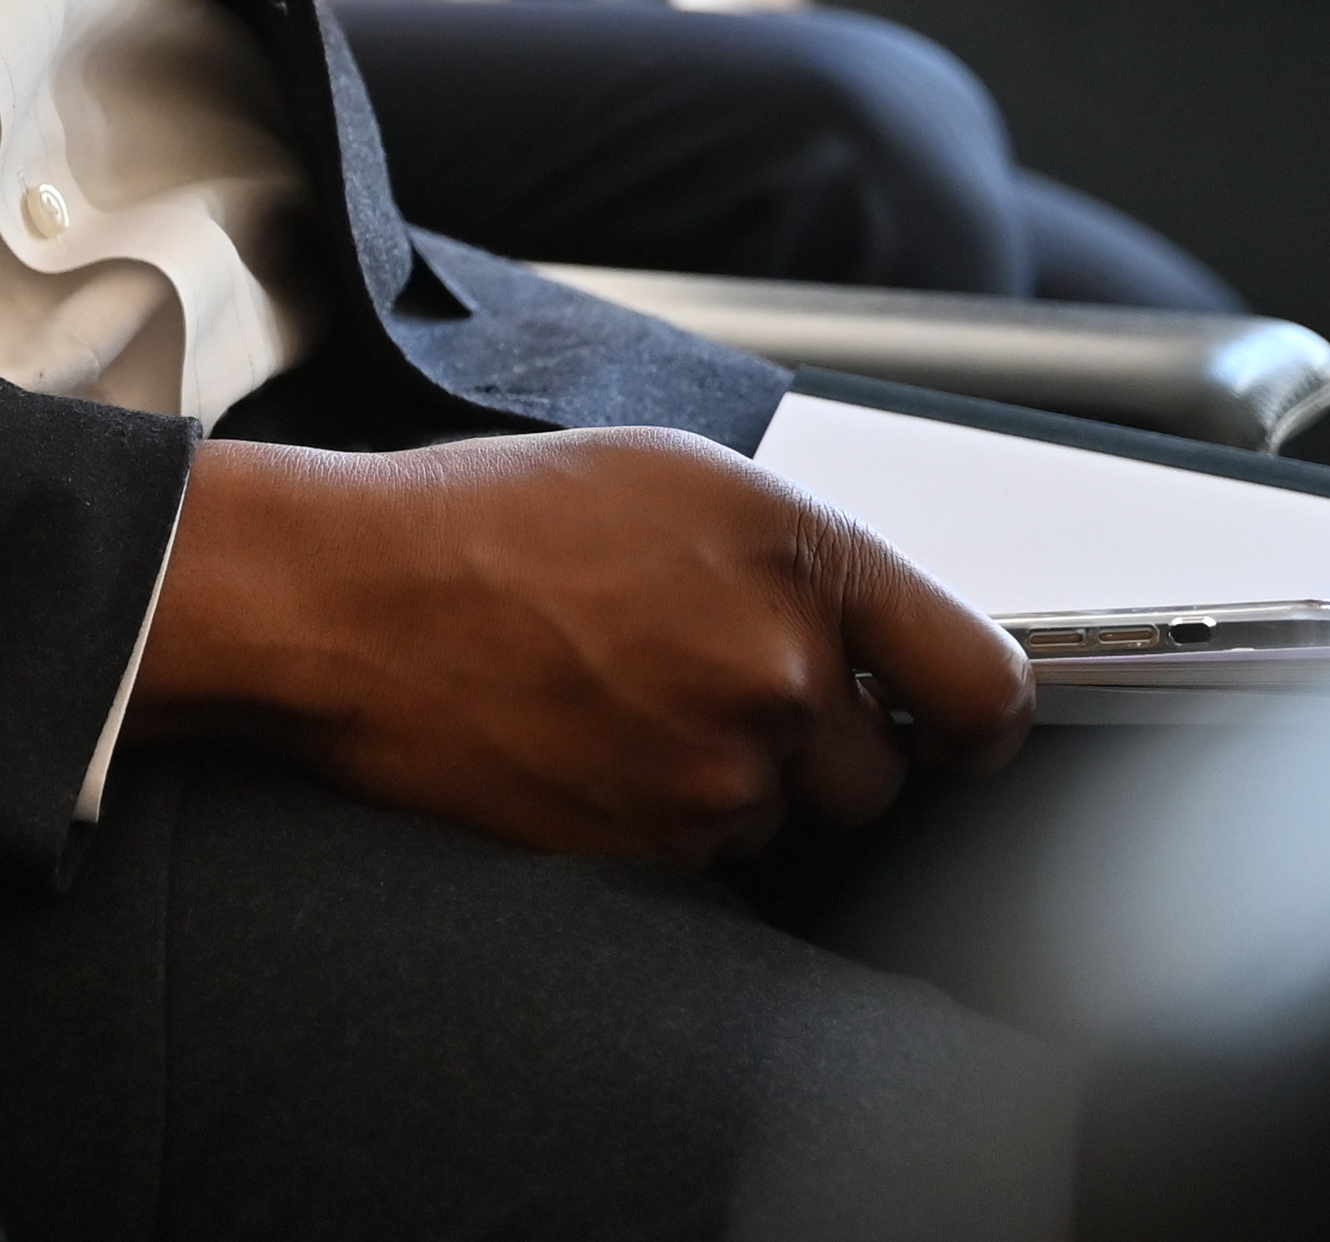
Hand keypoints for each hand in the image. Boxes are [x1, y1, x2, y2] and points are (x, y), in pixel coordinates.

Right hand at [123, 431, 1028, 866]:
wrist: (347, 601)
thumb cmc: (483, 521)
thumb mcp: (666, 479)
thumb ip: (794, 559)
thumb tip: (879, 635)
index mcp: (796, 551)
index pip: (983, 681)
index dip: (977, 721)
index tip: (954, 729)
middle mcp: (778, 664)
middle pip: (882, 771)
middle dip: (816, 746)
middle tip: (707, 687)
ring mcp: (719, 764)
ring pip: (787, 815)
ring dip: (735, 781)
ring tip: (624, 703)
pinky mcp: (656, 841)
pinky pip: (708, 851)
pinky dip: (664, 814)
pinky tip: (587, 744)